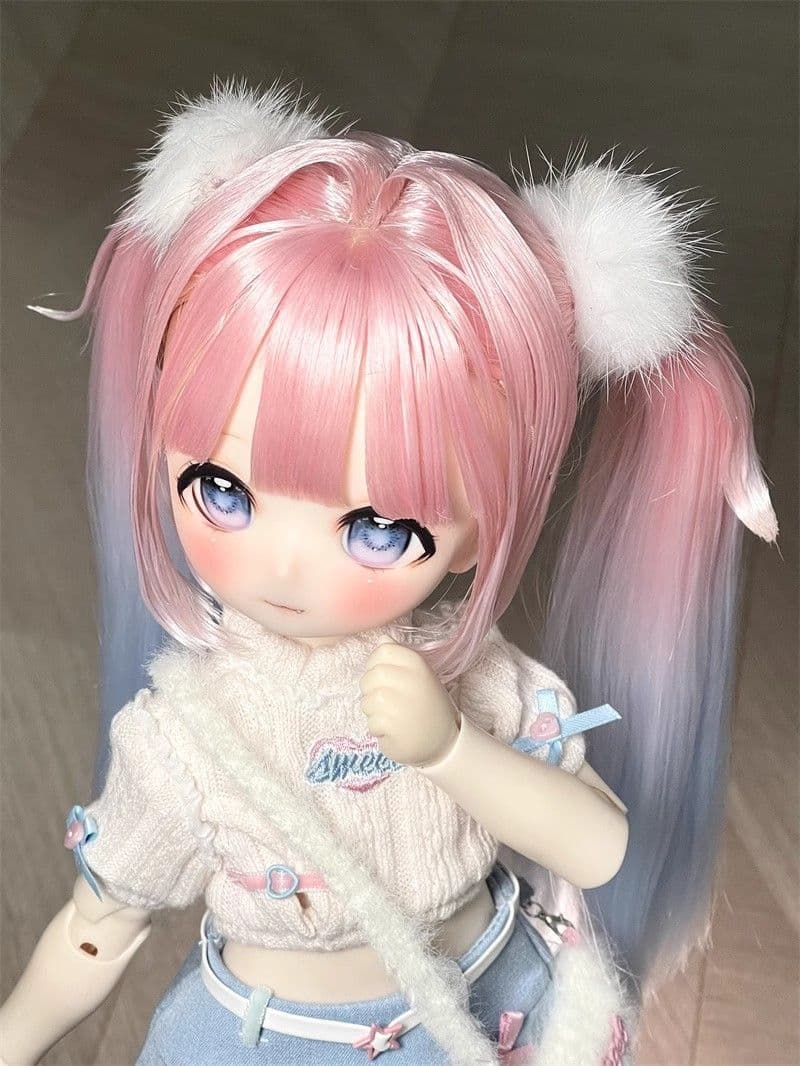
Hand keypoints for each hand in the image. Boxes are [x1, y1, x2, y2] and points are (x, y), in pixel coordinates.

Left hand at [359, 636, 460, 766]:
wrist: (444, 741)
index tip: (387, 679)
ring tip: (393, 716)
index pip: (382, 651)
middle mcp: (409, 679)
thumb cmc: (427, 705)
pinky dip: (378, 729)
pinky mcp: (392, 725)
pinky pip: (371, 722)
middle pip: (370, 676)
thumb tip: (382, 637)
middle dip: (372, 691)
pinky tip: (394, 730)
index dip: (377, 664)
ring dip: (374, 712)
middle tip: (389, 702)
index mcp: (417, 664)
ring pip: (366, 700)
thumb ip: (399, 657)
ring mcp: (400, 703)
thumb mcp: (419, 676)